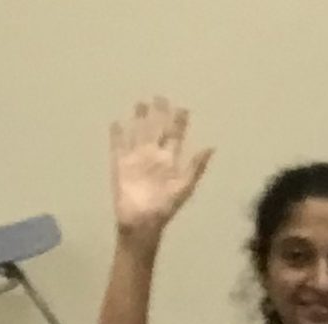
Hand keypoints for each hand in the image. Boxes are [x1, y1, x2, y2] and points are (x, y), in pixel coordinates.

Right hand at [110, 98, 212, 239]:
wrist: (142, 222)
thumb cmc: (165, 207)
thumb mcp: (185, 186)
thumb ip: (196, 166)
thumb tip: (211, 146)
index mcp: (169, 160)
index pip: (175, 136)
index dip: (179, 122)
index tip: (182, 107)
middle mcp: (153, 156)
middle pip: (156, 130)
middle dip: (158, 114)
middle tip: (159, 97)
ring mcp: (137, 159)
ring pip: (138, 133)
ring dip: (139, 119)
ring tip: (140, 103)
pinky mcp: (120, 165)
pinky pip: (118, 147)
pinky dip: (117, 135)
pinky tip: (116, 123)